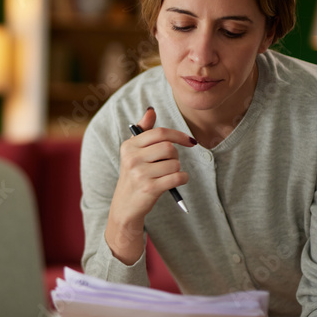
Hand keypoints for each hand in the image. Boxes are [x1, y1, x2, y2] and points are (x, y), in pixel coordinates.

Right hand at [105, 108, 194, 263]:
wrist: (125, 206)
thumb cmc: (134, 176)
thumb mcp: (134, 152)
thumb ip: (144, 130)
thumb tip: (151, 110)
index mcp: (129, 146)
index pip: (160, 133)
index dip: (179, 135)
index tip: (190, 141)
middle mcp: (132, 158)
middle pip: (169, 147)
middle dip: (175, 156)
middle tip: (168, 164)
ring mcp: (140, 173)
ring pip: (175, 163)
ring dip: (177, 169)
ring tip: (166, 176)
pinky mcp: (150, 188)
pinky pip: (178, 177)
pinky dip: (182, 179)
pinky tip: (174, 183)